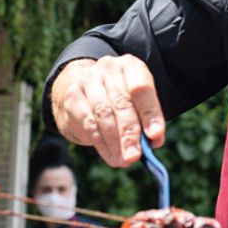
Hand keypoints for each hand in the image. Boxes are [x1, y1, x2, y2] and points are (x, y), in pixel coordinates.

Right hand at [51, 55, 165, 166]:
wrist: (82, 86)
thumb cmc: (119, 98)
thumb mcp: (137, 101)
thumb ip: (147, 118)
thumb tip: (154, 141)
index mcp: (131, 66)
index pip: (141, 88)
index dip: (150, 113)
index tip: (155, 135)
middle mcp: (109, 69)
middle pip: (122, 103)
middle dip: (129, 133)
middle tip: (135, 156)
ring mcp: (88, 81)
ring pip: (103, 115)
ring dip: (115, 142)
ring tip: (124, 161)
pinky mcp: (72, 97)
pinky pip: (88, 123)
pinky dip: (101, 143)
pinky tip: (110, 156)